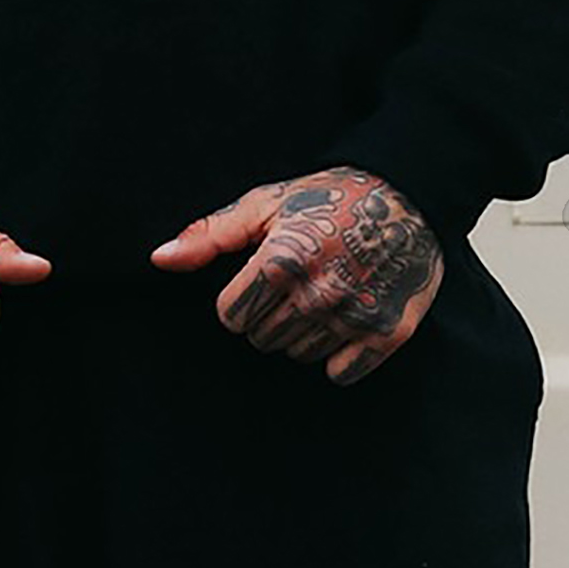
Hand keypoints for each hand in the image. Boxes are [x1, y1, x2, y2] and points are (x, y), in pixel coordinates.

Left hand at [150, 167, 443, 383]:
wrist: (410, 194)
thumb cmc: (328, 197)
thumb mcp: (264, 205)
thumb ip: (209, 235)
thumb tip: (158, 259)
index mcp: (281, 261)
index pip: (230, 316)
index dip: (241, 297)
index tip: (262, 276)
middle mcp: (317, 292)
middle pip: (261, 339)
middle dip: (270, 314)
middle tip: (298, 282)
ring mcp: (354, 315)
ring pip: (298, 354)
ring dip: (303, 332)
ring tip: (325, 292)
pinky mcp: (388, 333)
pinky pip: (340, 373)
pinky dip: (339, 356)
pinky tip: (347, 319)